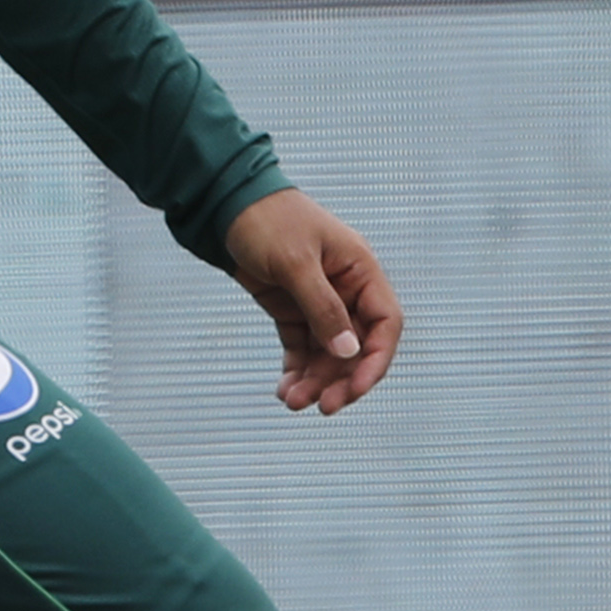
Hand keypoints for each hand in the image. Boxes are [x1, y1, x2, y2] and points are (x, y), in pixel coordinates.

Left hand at [221, 188, 401, 414]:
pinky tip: (284, 389)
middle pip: (356, 346)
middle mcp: (346, 289)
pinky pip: (301, 346)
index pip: (385, 324)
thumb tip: (350, 352)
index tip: (356, 390)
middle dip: (340, 378)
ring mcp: (318, 300)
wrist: (225, 204)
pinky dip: (295, 369)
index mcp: (360, 271)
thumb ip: (323, 308)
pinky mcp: (290, 308)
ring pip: (327, 351)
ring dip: (315, 379)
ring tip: (291, 401)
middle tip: (322, 407)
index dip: (376, 360)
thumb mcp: (296, 263)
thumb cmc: (267, 221)